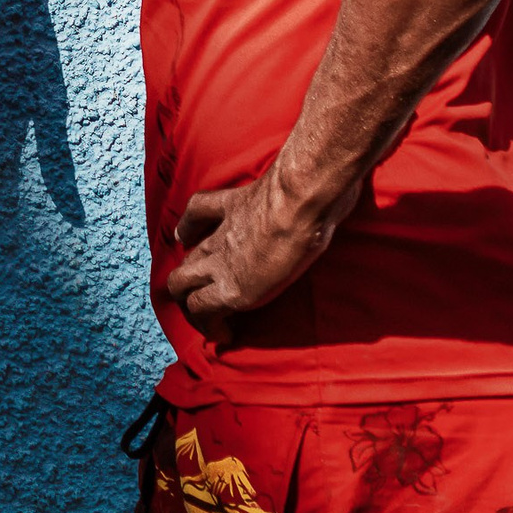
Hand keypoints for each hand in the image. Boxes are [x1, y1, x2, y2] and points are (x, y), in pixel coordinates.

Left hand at [161, 167, 363, 346]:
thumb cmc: (306, 186)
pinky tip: (225, 335)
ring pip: (179, 286)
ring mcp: (220, 264)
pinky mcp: (231, 290)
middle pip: (185, 259)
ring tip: (210, 324)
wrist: (301, 200)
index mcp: (232, 206)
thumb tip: (333, 187)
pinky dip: (208, 326)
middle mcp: (219, 237)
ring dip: (192, 308)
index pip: (196, 214)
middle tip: (207, 299)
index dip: (190, 232)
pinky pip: (202, 310)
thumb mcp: (292, 177)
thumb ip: (295, 183)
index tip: (190, 241)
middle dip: (189, 283)